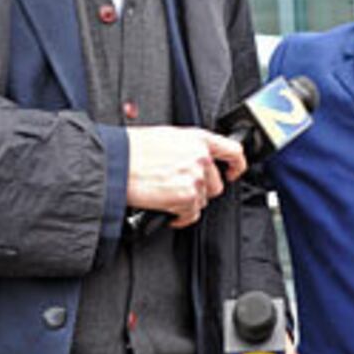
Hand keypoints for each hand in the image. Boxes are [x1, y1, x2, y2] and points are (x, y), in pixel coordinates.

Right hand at [124, 127, 246, 224]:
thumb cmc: (132, 150)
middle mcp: (200, 156)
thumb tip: (195, 161)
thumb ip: (187, 148)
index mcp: (197, 138)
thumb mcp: (166, 137)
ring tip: (165, 194)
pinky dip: (179, 216)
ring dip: (187, 202)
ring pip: (202, 201)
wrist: (116, 163)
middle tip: (178, 188)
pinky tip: (165, 207)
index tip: (232, 173)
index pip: (233, 151)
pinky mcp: (187, 196)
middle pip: (216, 184)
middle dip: (200, 190)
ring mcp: (195, 176)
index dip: (237, 165)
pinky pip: (191, 214)